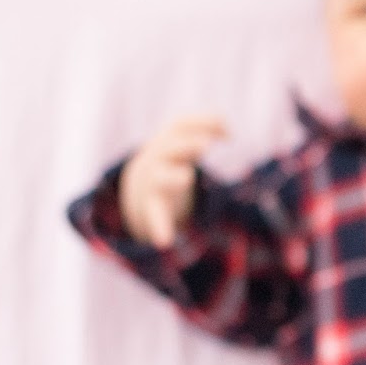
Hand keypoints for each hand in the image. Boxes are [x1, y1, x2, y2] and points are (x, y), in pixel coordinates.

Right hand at [118, 115, 228, 246]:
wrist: (137, 185)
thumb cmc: (171, 158)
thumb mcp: (185, 141)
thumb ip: (206, 130)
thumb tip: (228, 128)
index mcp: (166, 140)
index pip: (179, 124)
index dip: (201, 123)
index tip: (227, 128)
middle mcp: (157, 158)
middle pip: (169, 149)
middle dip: (187, 145)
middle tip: (205, 144)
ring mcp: (154, 183)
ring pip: (161, 179)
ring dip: (173, 177)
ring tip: (187, 177)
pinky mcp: (153, 206)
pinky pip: (155, 216)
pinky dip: (159, 227)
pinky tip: (164, 241)